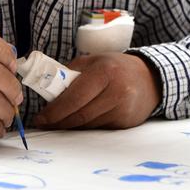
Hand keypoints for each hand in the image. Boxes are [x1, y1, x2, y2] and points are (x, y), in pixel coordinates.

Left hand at [33, 53, 161, 129]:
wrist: (150, 78)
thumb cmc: (115, 67)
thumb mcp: (92, 62)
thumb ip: (70, 74)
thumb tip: (46, 91)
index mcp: (104, 72)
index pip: (74, 97)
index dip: (54, 111)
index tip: (40, 118)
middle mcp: (116, 91)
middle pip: (80, 115)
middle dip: (58, 122)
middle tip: (43, 124)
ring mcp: (123, 109)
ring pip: (88, 125)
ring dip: (70, 126)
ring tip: (58, 122)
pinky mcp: (126, 123)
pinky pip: (99, 128)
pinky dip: (85, 127)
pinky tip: (79, 121)